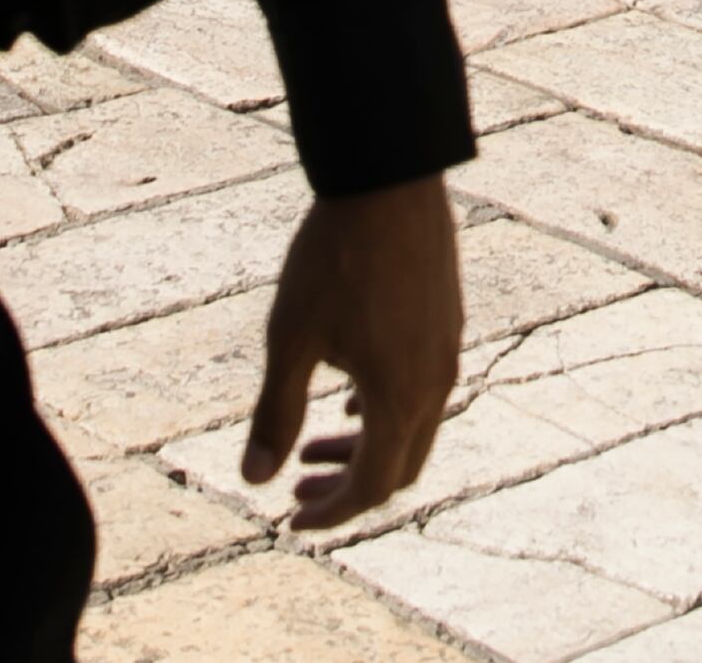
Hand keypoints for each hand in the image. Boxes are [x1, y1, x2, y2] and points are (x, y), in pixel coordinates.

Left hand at [246, 178, 461, 529]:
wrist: (389, 183)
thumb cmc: (333, 260)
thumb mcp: (291, 340)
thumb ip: (276, 414)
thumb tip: (254, 480)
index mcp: (399, 398)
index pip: (369, 487)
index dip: (329, 514)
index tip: (289, 518)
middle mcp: (435, 383)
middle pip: (399, 468)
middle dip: (347, 488)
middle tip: (297, 487)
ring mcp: (447, 352)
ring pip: (415, 429)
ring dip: (367, 447)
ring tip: (313, 442)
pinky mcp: (447, 324)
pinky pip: (425, 391)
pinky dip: (387, 411)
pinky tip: (349, 390)